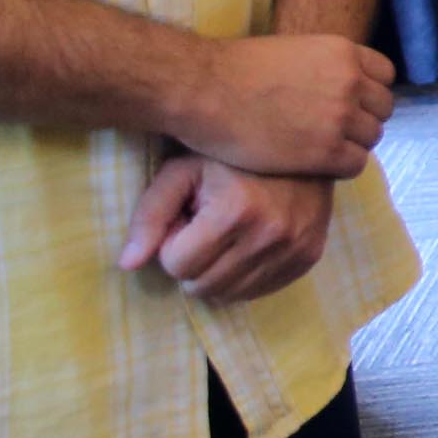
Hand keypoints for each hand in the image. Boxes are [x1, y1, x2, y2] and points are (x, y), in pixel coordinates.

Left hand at [120, 152, 334, 302]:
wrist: (300, 141)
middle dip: (193, 261)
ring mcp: (295, 249)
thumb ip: (149, 215)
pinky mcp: (310, 258)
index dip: (173, 242)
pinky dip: (243, 275)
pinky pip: (257, 293)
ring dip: (216, 271)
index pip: (177, 266)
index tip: (188, 217)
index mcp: (236, 210)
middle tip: (206, 227)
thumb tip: (127, 265)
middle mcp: (270, 235)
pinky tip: (249, 243)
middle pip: (201, 286)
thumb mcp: (181, 172)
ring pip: (228, 296)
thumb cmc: (229, 156)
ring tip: (227, 235)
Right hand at [171, 34, 394, 177]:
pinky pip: (355, 165)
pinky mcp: (326, 151)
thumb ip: (322, 67)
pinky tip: (314, 164)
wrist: (202, 89)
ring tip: (319, 149)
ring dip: (350, 145)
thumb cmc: (232, 71)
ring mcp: (341, 116)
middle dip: (361, 121)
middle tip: (332, 132)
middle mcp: (350, 81)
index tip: (350, 105)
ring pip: (371, 138)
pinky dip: (339, 167)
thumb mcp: (292, 52)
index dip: (368, 93)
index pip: (384, 76)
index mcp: (343, 52)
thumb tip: (334, 86)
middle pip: (382, 109)